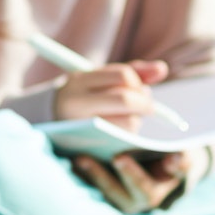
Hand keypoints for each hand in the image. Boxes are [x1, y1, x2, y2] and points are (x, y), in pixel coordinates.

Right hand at [55, 59, 170, 130]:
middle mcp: (75, 102)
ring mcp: (81, 126)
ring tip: (129, 118)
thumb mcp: (100, 79)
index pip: (123, 75)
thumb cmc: (85, 96)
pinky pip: (123, 139)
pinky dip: (130, 133)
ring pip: (128, 121)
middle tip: (149, 108)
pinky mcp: (90, 146)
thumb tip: (162, 69)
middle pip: (126, 99)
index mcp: (78, 80)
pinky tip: (122, 131)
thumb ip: (133, 72)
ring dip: (137, 120)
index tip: (141, 90)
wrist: (51, 123)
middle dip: (144, 104)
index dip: (139, 83)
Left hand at [72, 149, 198, 214]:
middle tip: (84, 158)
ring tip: (76, 157)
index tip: (119, 158)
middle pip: (115, 193)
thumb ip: (183, 162)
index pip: (143, 189)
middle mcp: (133, 201)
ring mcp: (116, 197)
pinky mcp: (102, 190)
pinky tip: (68, 156)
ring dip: (87, 175)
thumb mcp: (184, 160)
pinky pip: (88, 185)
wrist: (167, 164)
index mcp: (153, 193)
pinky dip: (79, 173)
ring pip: (99, 191)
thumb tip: (175, 158)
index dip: (132, 175)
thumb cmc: (175, 158)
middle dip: (101, 176)